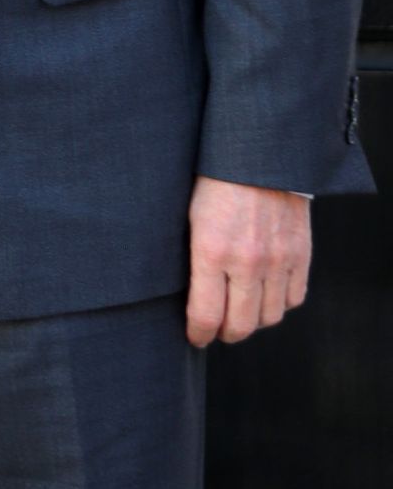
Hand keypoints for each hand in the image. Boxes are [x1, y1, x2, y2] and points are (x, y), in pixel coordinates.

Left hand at [185, 175, 310, 346]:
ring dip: (253, 320)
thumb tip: (187, 291)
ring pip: (269, 317)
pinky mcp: (300, 254)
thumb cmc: (214, 178)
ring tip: (241, 310)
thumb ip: (193, 256)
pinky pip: (294, 298)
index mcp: (212, 251)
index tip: (196, 337)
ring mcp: (278, 260)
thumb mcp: (189, 214)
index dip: (198, 334)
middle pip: (240, 326)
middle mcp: (247, 262)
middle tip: (217, 329)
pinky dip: (280, 302)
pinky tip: (266, 292)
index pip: (205, 316)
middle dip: (225, 333)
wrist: (258, 151)